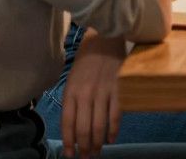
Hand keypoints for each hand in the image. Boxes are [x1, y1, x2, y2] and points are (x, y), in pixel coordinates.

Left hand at [60, 31, 125, 158]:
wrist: (105, 38)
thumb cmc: (86, 60)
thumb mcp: (72, 79)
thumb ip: (72, 100)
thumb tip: (74, 126)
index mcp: (71, 92)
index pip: (68, 123)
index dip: (69, 142)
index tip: (69, 154)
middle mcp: (85, 94)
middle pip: (84, 128)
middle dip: (84, 147)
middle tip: (86, 157)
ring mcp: (102, 92)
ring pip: (99, 125)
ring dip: (98, 142)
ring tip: (96, 152)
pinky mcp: (118, 89)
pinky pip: (115, 115)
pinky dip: (113, 130)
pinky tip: (111, 139)